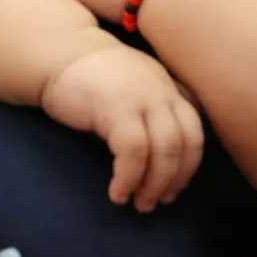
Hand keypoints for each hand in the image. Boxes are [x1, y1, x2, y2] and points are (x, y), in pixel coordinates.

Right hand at [41, 45, 204, 211]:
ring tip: (140, 203)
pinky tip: (117, 192)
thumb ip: (160, 103)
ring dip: (154, 184)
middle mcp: (162, 93)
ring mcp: (142, 98)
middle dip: (174, 179)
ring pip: (165, 150)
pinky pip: (133, 151)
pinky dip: (129, 178)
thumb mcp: (139, 83)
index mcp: (170, 90)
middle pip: (186, 144)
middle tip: (158, 202)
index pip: (195, 132)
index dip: (189, 166)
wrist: (61, 53)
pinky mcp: (116, 107)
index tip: (174, 189)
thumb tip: (175, 142)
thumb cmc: (97, 75)